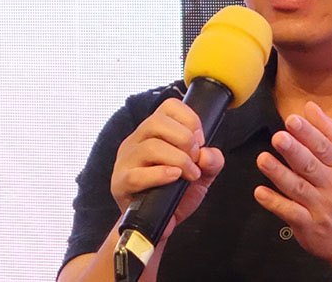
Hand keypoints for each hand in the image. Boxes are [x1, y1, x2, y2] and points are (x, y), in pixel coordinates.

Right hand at [111, 98, 224, 239]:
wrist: (158, 225)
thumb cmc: (175, 194)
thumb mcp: (201, 174)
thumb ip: (212, 161)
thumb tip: (206, 154)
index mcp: (153, 132)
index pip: (169, 106)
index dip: (190, 119)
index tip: (201, 140)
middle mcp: (136, 141)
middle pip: (156, 122)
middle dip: (185, 139)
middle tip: (195, 159)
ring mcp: (125, 161)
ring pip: (149, 147)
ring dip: (178, 160)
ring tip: (189, 174)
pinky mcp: (120, 184)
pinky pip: (136, 175)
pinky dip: (160, 175)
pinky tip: (174, 178)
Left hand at [253, 101, 331, 264]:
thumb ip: (329, 132)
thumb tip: (311, 107)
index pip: (323, 147)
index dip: (307, 133)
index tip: (292, 120)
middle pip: (310, 165)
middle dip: (294, 150)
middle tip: (279, 137)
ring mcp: (320, 206)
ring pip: (298, 188)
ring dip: (279, 174)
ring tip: (263, 159)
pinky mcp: (309, 225)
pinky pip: (290, 213)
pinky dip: (275, 202)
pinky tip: (260, 192)